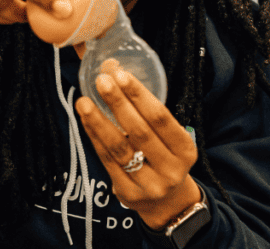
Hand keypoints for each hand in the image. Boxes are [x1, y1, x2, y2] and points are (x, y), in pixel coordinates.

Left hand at [76, 64, 201, 229]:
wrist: (166, 202)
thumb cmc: (163, 155)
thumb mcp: (166, 134)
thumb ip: (143, 105)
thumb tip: (112, 67)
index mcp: (186, 149)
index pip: (161, 118)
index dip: (139, 95)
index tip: (121, 75)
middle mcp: (171, 169)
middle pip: (140, 132)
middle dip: (118, 103)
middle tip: (101, 81)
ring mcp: (150, 185)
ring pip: (120, 148)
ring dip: (99, 122)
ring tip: (83, 101)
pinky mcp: (128, 194)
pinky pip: (107, 160)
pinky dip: (94, 137)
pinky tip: (86, 120)